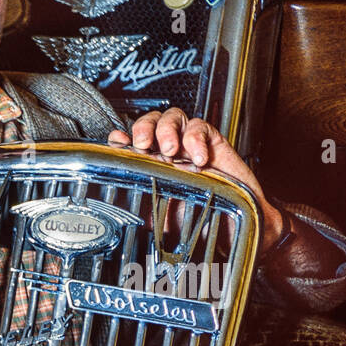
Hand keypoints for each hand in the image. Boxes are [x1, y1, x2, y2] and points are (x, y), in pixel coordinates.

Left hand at [108, 107, 284, 253]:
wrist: (229, 228)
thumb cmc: (195, 220)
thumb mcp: (157, 216)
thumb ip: (138, 204)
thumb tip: (116, 204)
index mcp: (150, 164)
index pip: (131, 140)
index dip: (123, 137)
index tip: (117, 142)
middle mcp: (168, 151)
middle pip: (151, 121)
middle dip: (144, 128)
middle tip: (143, 145)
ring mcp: (189, 144)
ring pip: (173, 117)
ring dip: (167, 129)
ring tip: (170, 150)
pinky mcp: (212, 142)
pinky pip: (201, 127)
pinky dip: (196, 138)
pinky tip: (197, 157)